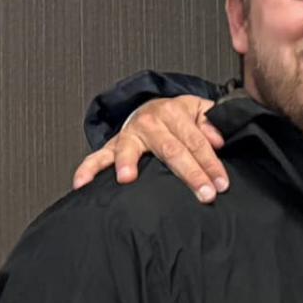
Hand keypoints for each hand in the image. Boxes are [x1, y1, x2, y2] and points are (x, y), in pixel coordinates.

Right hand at [72, 95, 226, 201]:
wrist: (154, 108)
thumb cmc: (181, 116)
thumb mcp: (200, 110)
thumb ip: (211, 121)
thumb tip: (217, 138)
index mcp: (174, 112)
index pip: (197, 142)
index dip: (211, 164)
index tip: (221, 184)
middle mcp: (150, 122)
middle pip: (171, 150)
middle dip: (189, 173)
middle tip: (203, 194)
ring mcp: (129, 134)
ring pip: (129, 149)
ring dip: (126, 162)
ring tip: (127, 178)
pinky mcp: (114, 145)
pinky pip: (98, 156)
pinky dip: (88, 168)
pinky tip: (81, 183)